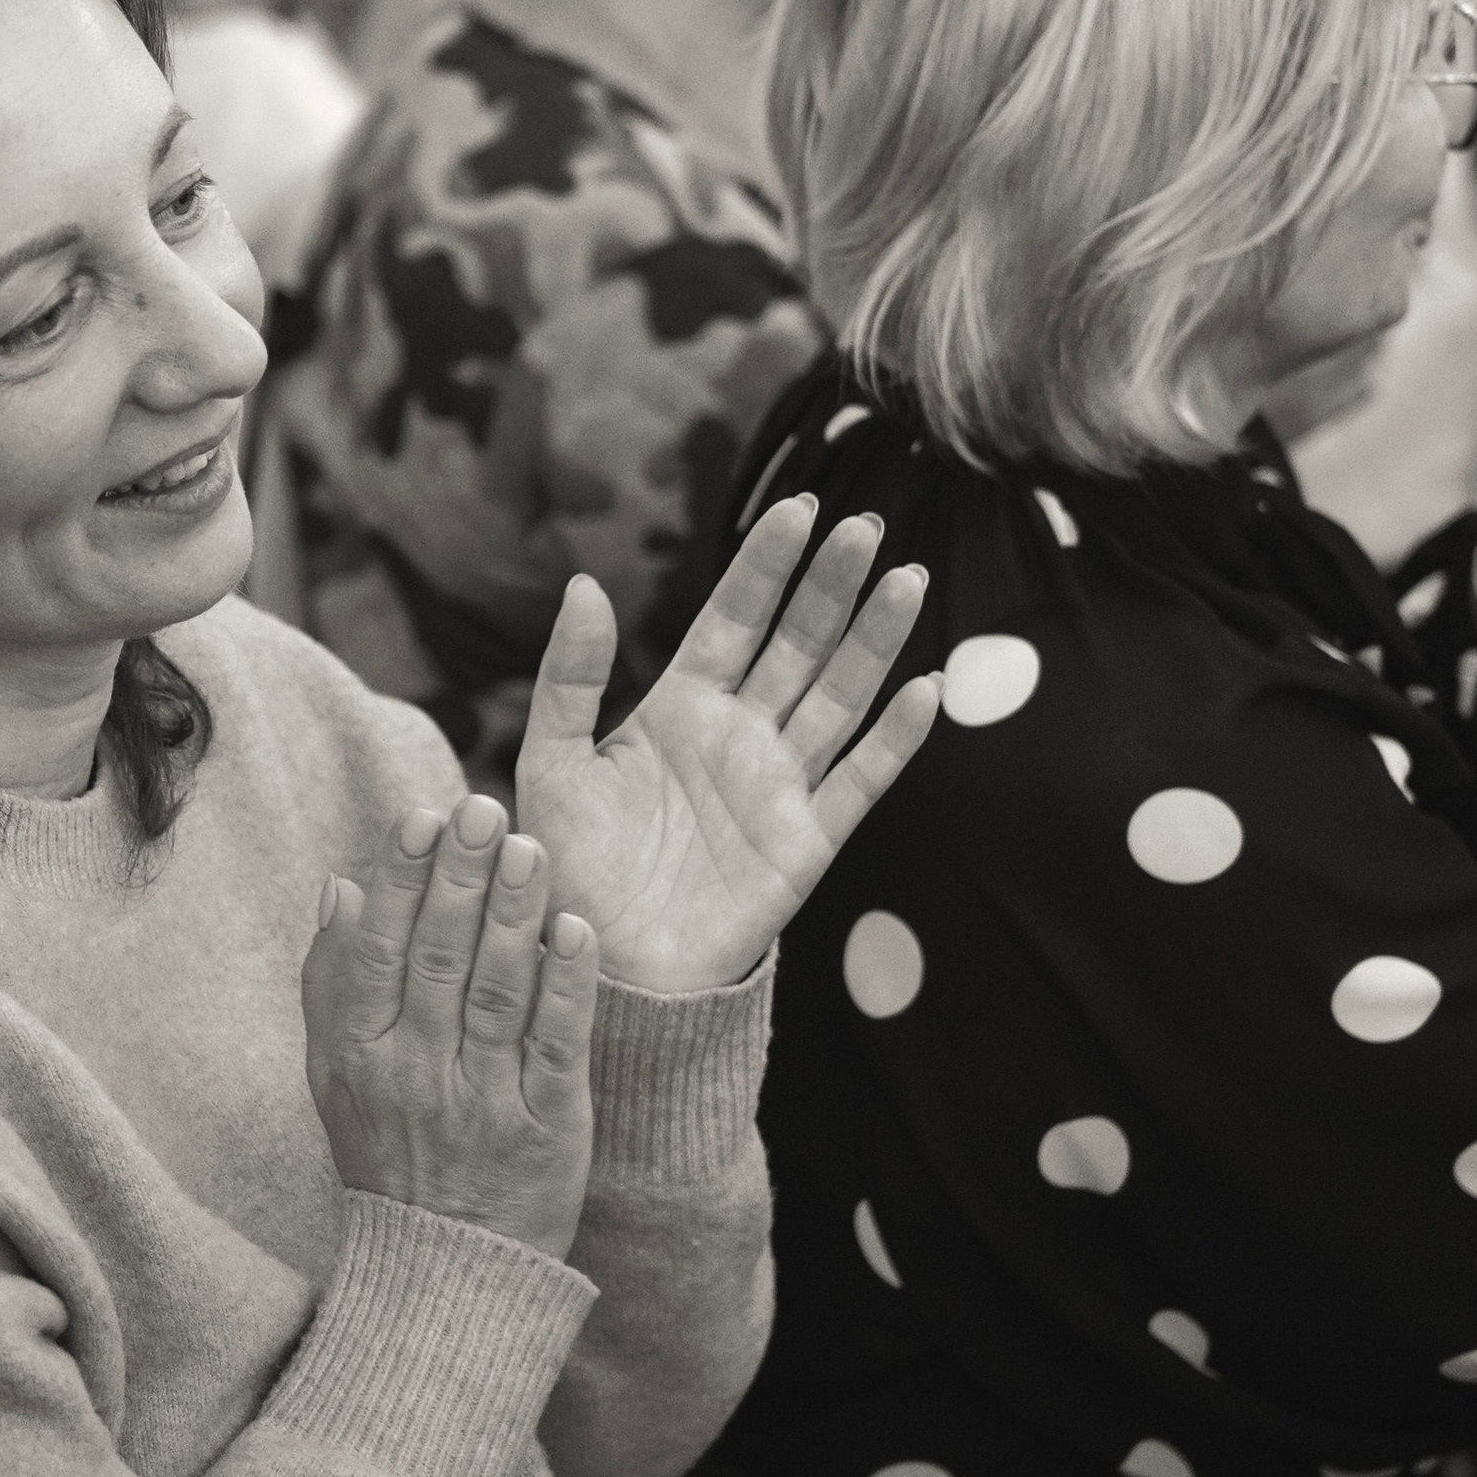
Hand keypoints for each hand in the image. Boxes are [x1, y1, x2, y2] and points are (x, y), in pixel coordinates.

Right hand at [301, 797, 597, 1254]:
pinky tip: (575, 930)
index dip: (400, 881)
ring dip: (514, 915)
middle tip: (483, 809)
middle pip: (438, 961)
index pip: (378, 952)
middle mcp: (416, 1076)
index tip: (421, 817)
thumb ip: (331, 982)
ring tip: (531, 849)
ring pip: (498, 993)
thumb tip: (338, 887)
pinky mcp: (547, 1127)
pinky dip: (567, 986)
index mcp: (361, 1056)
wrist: (448, 1268)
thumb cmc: (390, 1154)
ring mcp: (482, 1102)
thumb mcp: (334, 1077)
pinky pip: (557, 1045)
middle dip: (460, 878)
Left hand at [514, 499, 939, 994]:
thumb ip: (569, 679)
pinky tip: (923, 689)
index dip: (766, 565)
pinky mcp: (807, 842)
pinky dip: (894, 739)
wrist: (604, 967)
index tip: (800, 508)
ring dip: (875, 641)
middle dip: (832, 585)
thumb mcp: (553, 765)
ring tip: (907, 581)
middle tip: (867, 526)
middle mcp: (740, 734)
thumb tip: (585, 584)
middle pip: (799, 643)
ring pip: (840, 696)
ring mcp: (780, 784)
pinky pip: (860, 782)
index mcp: (680, 706)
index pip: (734, 617)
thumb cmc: (570, 868)